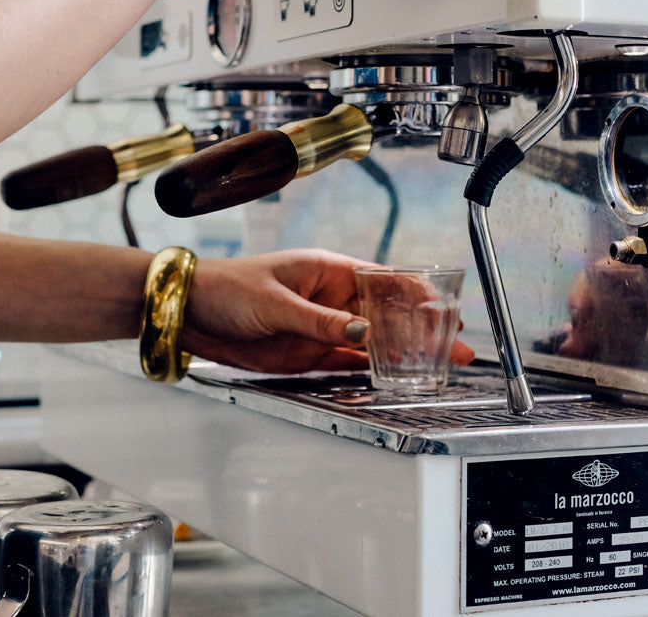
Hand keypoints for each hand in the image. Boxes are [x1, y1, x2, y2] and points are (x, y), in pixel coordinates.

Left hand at [181, 248, 473, 373]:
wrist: (192, 311)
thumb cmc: (227, 288)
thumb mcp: (275, 302)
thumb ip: (320, 321)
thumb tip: (362, 333)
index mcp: (328, 271)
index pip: (384, 279)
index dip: (418, 294)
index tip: (444, 309)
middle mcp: (332, 299)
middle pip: (388, 315)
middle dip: (423, 330)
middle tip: (455, 347)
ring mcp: (324, 327)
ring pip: (375, 342)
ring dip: (405, 354)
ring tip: (439, 367)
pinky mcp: (310, 352)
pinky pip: (350, 362)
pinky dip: (374, 371)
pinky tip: (398, 377)